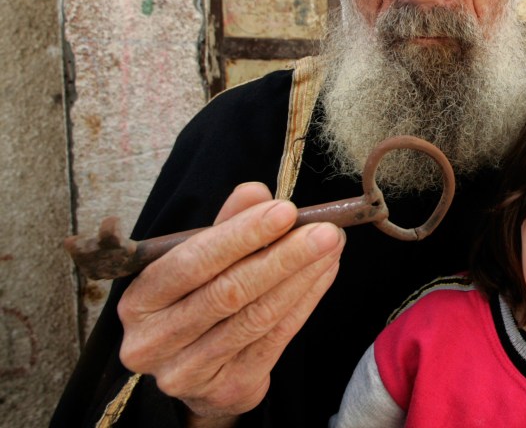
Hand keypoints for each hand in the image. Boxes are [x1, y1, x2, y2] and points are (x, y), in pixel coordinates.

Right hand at [117, 183, 345, 421]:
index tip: (285, 210)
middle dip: (283, 256)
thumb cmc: (194, 299)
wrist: (195, 369)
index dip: (242, 235)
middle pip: (228, 292)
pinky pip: (276, 339)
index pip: (192, 262)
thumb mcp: (199, 258)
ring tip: (332, 247)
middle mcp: (153, 341)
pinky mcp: (226, 387)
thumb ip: (225, 224)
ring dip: (302, 276)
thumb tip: (256, 192)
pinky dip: (306, 301)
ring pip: (256, 317)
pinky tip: (325, 273)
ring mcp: (188, 371)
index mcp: (139, 300)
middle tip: (324, 231)